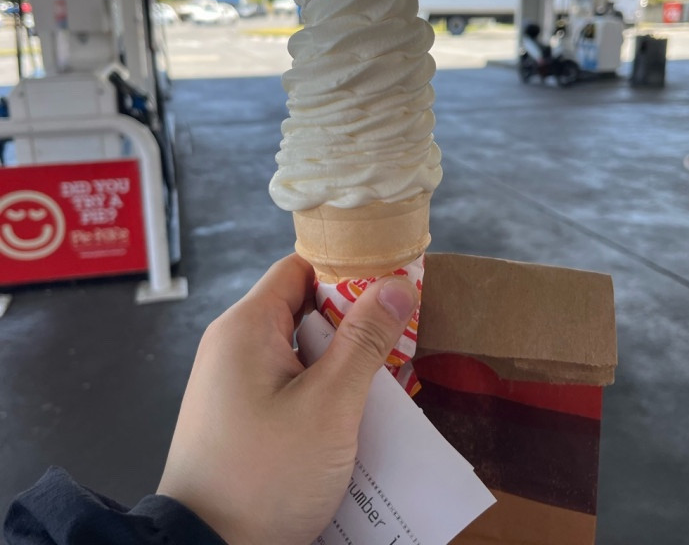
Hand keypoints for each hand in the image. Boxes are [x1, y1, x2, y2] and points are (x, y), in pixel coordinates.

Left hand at [157, 254, 418, 544]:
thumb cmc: (265, 477)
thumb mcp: (329, 405)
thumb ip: (365, 340)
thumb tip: (396, 286)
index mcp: (246, 326)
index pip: (300, 269)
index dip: (345, 274)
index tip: (386, 293)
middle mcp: (234, 345)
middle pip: (302, 309)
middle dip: (350, 326)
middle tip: (392, 346)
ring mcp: (234, 381)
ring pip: (299, 350)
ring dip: (339, 364)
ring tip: (379, 387)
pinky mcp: (239, 412)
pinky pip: (287, 383)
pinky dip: (320, 391)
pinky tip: (350, 418)